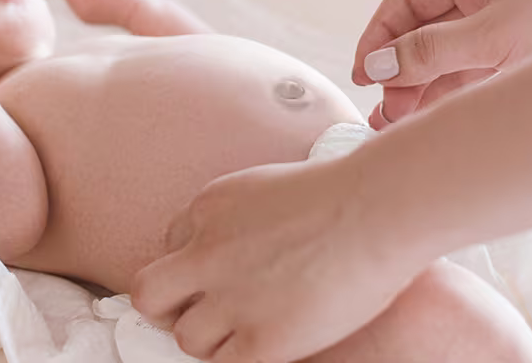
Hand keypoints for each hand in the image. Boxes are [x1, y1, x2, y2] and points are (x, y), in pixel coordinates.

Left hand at [132, 157, 421, 361]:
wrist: (380, 209)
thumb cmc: (348, 193)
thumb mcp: (272, 186)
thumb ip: (242, 218)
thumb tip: (242, 247)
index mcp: (210, 207)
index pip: (172, 246)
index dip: (194, 265)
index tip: (218, 276)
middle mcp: (207, 252)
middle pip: (150, 294)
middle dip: (169, 307)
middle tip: (202, 313)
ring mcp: (232, 298)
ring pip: (187, 338)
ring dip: (212, 339)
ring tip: (248, 331)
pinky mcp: (263, 339)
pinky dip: (240, 360)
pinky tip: (267, 347)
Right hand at [354, 0, 531, 127]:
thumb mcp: (493, 38)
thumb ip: (432, 52)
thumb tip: (378, 66)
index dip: (379, 34)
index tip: (366, 72)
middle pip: (420, 31)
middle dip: (397, 69)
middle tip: (383, 109)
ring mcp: (500, 29)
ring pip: (441, 59)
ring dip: (417, 90)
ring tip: (396, 126)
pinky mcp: (515, 59)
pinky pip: (466, 78)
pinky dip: (444, 99)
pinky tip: (427, 124)